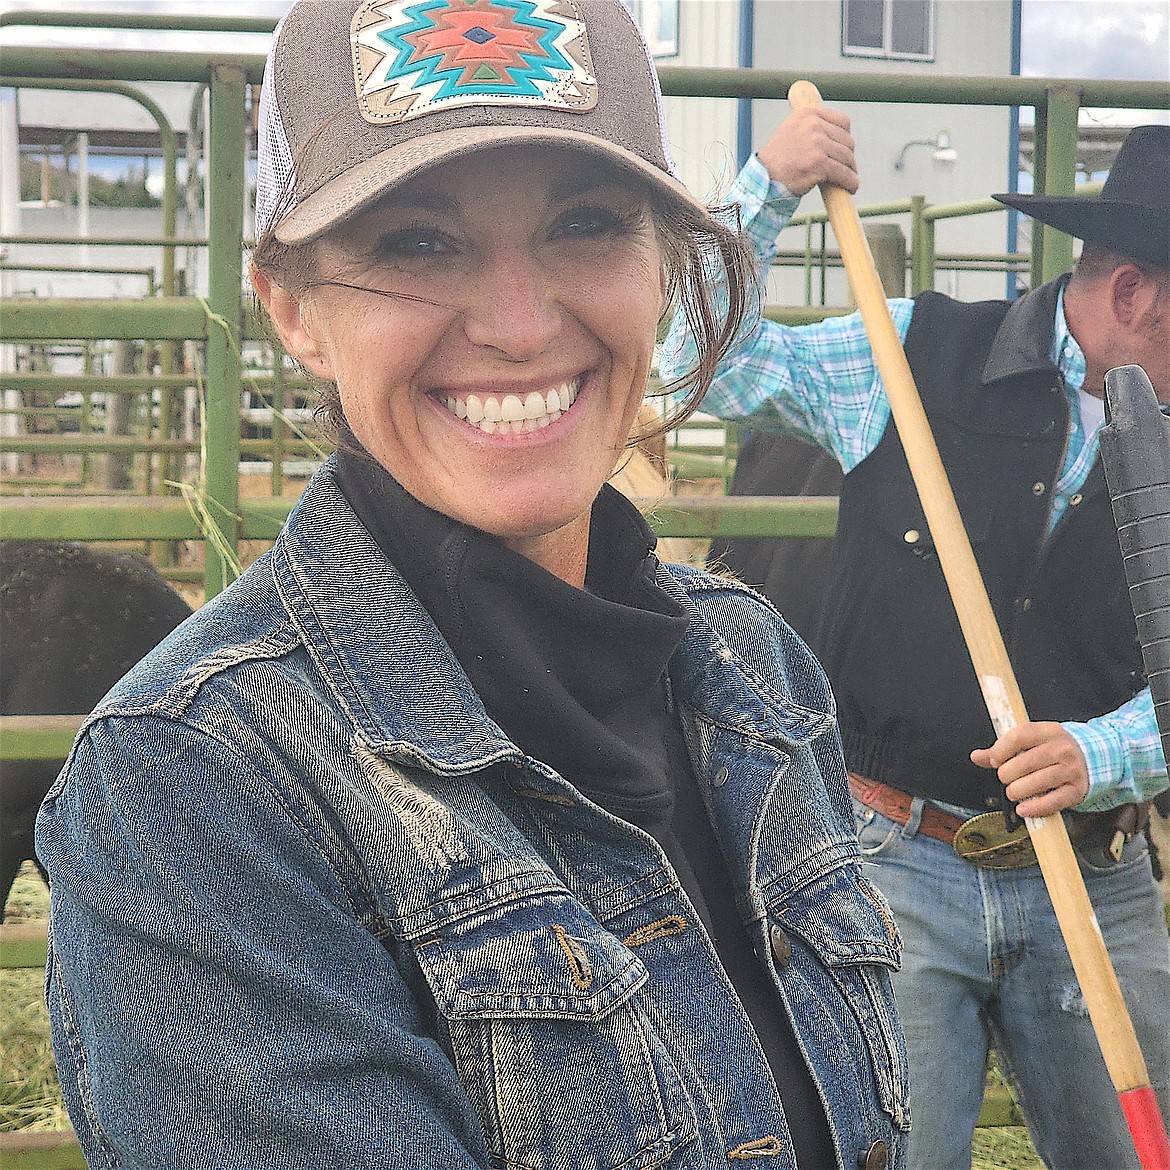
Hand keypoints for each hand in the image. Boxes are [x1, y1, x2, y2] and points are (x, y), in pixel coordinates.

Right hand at [757, 106, 857, 195]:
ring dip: (851, 170)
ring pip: (847, 157)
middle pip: (847, 141)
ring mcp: (816, 144)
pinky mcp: (819, 164)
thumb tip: (835, 133)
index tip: (844, 149)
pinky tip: (851, 187)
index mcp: (808, 114)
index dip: (846, 137)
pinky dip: (850, 182)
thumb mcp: (792, 130)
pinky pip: (842, 173)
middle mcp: (813, 126)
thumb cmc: (778, 159)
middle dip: (848, 157)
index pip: (843, 121)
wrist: (764, 178)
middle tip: (846, 168)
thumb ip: (812, 125)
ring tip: (849, 180)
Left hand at [970, 722, 1090, 817]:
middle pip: (1025, 762)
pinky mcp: (1076, 790)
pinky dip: (1035, 808)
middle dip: (1007, 775)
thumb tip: (977, 756)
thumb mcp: (1031, 742)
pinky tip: (1023, 809)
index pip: (1018, 737)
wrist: (1091, 758)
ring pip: (1037, 782)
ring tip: (1013, 792)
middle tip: (1005, 778)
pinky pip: (1053, 801)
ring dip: (1018, 791)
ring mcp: (1071, 770)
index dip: (1000, 751)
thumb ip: (1002, 749)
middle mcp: (1062, 749)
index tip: (995, 761)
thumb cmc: (1053, 751)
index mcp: (1048, 731)